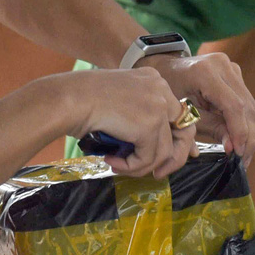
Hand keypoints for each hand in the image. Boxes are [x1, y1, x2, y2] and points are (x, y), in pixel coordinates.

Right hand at [61, 68, 194, 178]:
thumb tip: (156, 147)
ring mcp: (158, 106)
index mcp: (153, 80)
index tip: (181, 156)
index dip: (180, 137)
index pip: (179, 111)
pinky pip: (149, 158)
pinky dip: (132, 167)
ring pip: (165, 151)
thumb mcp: (119, 102)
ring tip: (119, 166)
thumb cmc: (82, 101)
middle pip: (185, 129)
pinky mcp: (150, 124)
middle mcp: (160, 89)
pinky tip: (112, 161)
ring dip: (142, 166)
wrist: (69, 99)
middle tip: (159, 173)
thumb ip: (139, 117)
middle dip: (176, 157)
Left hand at [139, 51, 254, 161]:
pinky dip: (245, 122)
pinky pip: (246, 101)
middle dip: (248, 136)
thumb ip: (210, 128)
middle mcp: (223, 65)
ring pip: (250, 105)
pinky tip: (241, 140)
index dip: (240, 131)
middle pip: (247, 106)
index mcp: (205, 72)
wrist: (166, 68)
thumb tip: (232, 148)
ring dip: (250, 132)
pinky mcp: (236, 73)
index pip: (233, 106)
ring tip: (244, 155)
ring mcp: (231, 67)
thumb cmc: (170, 91)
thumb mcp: (185, 113)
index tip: (238, 153)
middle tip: (243, 161)